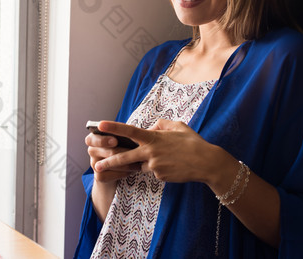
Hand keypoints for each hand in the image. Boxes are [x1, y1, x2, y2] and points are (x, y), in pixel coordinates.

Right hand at [85, 123, 140, 183]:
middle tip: (131, 152)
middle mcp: (92, 150)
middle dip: (119, 152)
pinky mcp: (99, 176)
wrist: (114, 169)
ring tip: (139, 161)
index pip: (92, 139)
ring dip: (126, 162)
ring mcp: (94, 164)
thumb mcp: (119, 138)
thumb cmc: (119, 147)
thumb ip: (121, 133)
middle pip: (105, 151)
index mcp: (94, 137)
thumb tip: (133, 130)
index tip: (115, 141)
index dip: (103, 140)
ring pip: (111, 164)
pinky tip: (133, 170)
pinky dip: (124, 172)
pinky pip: (112, 174)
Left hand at [93, 119, 214, 183]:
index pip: (130, 131)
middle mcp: (151, 152)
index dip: (114, 127)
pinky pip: (153, 171)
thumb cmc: (193, 142)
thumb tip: (151, 127)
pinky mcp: (159, 176)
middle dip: (109, 161)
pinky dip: (158, 168)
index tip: (100, 125)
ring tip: (121, 165)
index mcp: (154, 137)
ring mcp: (155, 166)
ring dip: (137, 163)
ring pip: (141, 165)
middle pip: (125, 157)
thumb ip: (161, 125)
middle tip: (96, 164)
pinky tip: (173, 165)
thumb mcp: (178, 126)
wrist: (206, 163)